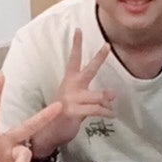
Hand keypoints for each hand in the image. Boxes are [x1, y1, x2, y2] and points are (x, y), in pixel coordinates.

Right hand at [32, 29, 114, 154]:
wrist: (49, 132)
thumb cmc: (63, 114)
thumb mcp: (77, 101)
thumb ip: (93, 96)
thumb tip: (112, 94)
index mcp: (69, 81)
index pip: (73, 59)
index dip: (76, 44)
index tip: (78, 29)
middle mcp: (70, 86)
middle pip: (89, 69)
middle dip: (99, 57)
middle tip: (107, 45)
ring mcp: (71, 98)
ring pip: (98, 95)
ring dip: (107, 101)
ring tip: (112, 106)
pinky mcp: (74, 111)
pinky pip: (96, 110)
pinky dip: (106, 112)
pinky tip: (112, 115)